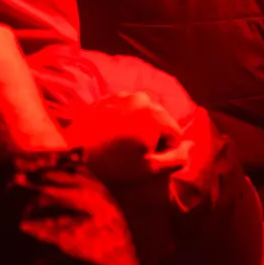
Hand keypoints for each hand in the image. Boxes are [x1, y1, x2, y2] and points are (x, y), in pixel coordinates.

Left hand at [60, 91, 191, 187]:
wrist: (70, 156)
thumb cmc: (112, 165)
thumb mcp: (149, 169)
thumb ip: (177, 158)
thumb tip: (193, 145)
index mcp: (155, 114)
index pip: (174, 133)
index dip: (164, 150)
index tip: (146, 161)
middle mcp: (142, 98)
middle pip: (160, 120)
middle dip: (153, 135)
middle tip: (133, 153)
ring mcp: (122, 95)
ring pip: (143, 113)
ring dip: (139, 126)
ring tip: (122, 144)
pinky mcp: (106, 97)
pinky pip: (125, 108)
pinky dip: (124, 119)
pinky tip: (112, 135)